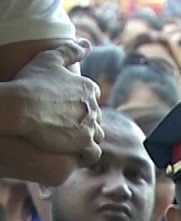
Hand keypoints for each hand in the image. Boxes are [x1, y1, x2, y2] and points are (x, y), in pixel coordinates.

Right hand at [11, 40, 103, 162]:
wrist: (20, 106)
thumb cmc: (31, 81)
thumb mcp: (49, 58)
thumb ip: (69, 51)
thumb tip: (87, 44)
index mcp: (88, 87)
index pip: (92, 97)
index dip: (80, 102)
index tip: (66, 106)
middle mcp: (94, 107)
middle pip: (94, 117)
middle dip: (84, 121)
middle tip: (66, 125)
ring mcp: (90, 126)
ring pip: (97, 135)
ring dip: (88, 138)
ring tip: (72, 141)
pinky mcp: (84, 143)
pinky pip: (94, 154)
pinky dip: (87, 155)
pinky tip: (76, 154)